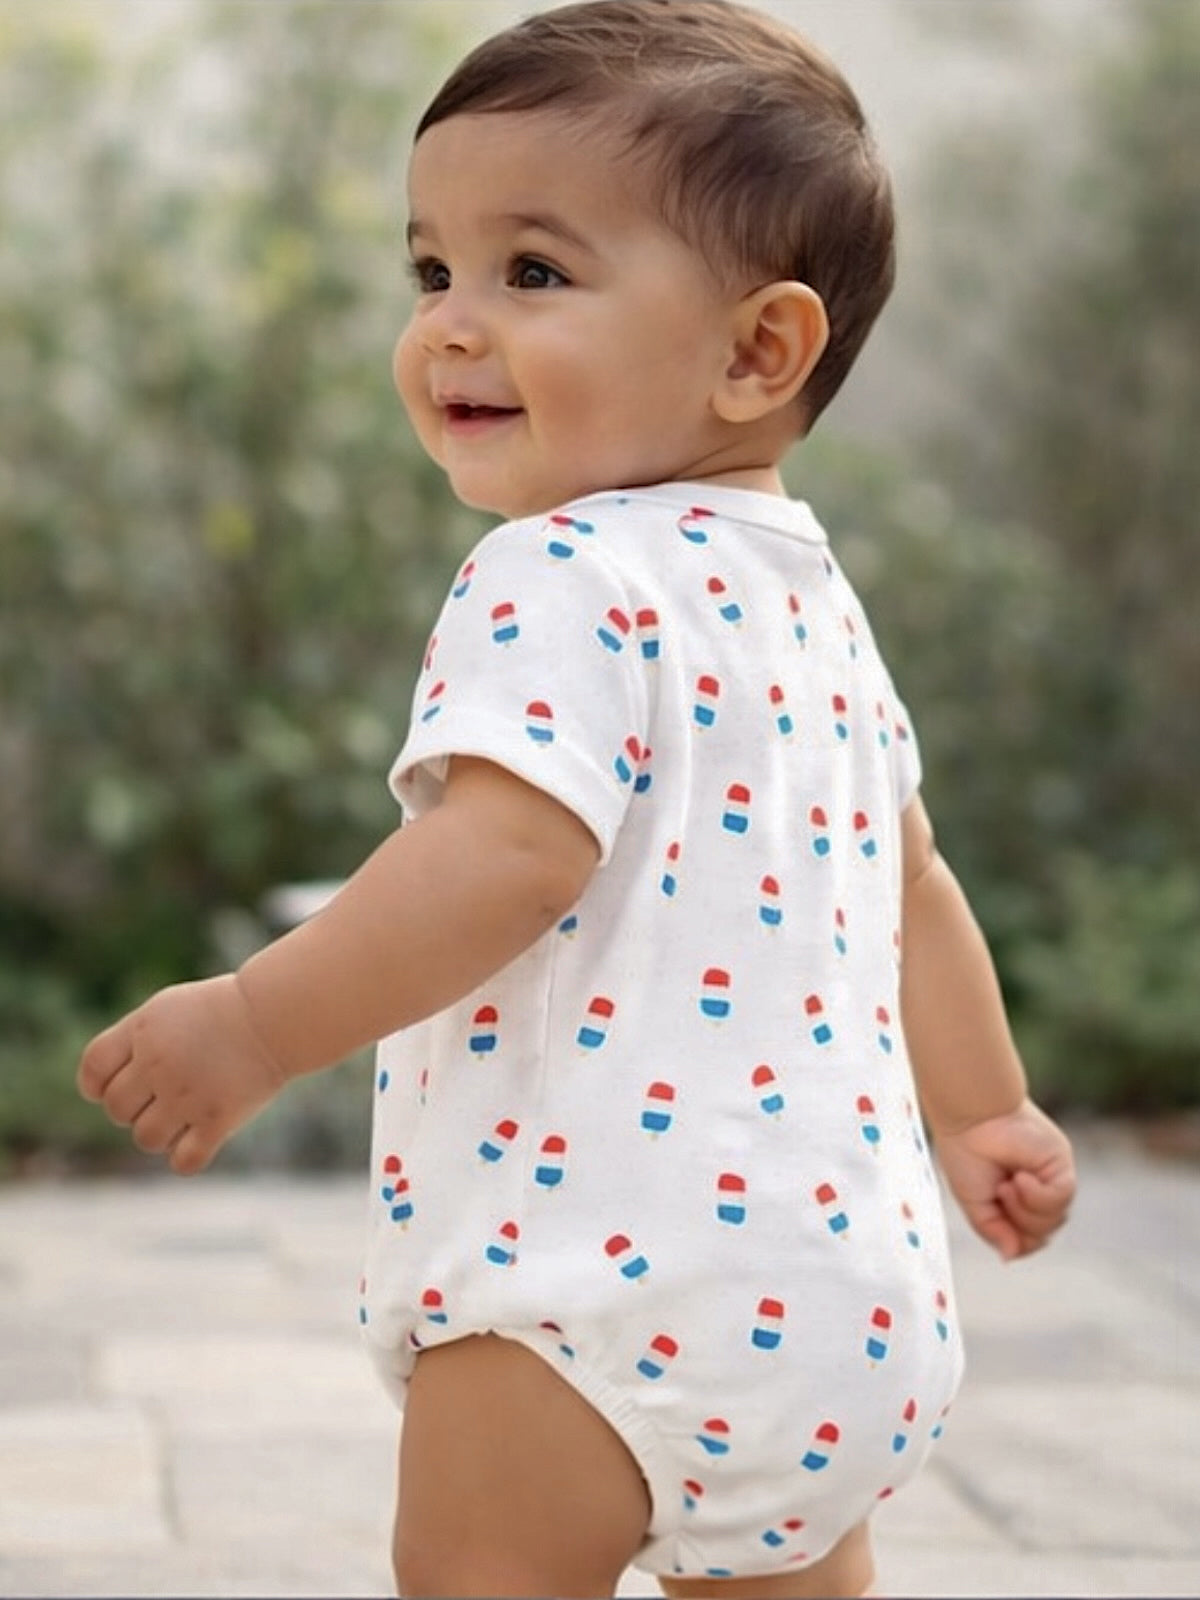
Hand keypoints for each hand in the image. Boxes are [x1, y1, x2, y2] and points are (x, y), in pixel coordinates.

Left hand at [77, 974, 286, 1175]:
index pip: (93, 1070)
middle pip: (116, 1109)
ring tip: (184, 1116)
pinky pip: (183, 1161)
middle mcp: (160, 1063)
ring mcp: (188, 1094)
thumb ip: (133, 1044)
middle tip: (165, 1096)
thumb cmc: (222, 1011)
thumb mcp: (169, 1010)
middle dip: (134, 1108)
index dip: (98, 1085)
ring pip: (145, 1138)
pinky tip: (201, 1138)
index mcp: (144, 1031)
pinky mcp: (218, 1120)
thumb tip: (103, 1088)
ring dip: (160, 1133)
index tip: (123, 1084)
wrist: (277, 1015)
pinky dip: (186, 1157)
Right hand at [933, 1098, 1075, 1260]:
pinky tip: (1021, 1178)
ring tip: (1007, 1185)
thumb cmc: (966, 1152)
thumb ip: (993, 1231)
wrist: (970, 1117)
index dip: (1016, 1241)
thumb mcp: (974, 1203)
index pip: (1029, 1238)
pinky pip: (1062, 1197)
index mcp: (1015, 1199)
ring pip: (1055, 1219)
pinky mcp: (1061, 1164)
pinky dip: (1039, 1195)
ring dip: (1027, 1209)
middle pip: (1043, 1232)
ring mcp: (1051, 1177)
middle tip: (1000, 1194)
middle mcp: (1037, 1189)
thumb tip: (1010, 1256)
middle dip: (1020, 1223)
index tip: (995, 1217)